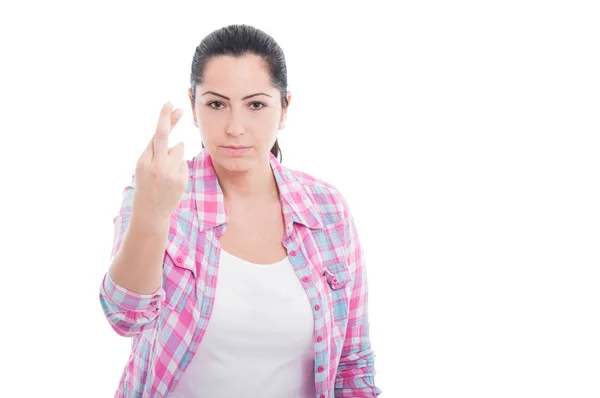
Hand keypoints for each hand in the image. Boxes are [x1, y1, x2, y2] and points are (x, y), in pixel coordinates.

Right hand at [132, 102, 187, 224]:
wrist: (151, 213)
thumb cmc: (146, 186)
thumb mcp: (143, 168)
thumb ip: (156, 153)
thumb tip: (179, 141)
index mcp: (143, 161)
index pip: (155, 135)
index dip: (164, 119)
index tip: (169, 104)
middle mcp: (156, 165)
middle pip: (165, 136)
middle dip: (170, 119)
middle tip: (179, 107)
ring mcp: (170, 173)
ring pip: (178, 149)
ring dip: (174, 154)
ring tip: (165, 172)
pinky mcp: (181, 180)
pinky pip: (183, 163)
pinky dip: (179, 167)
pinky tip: (171, 180)